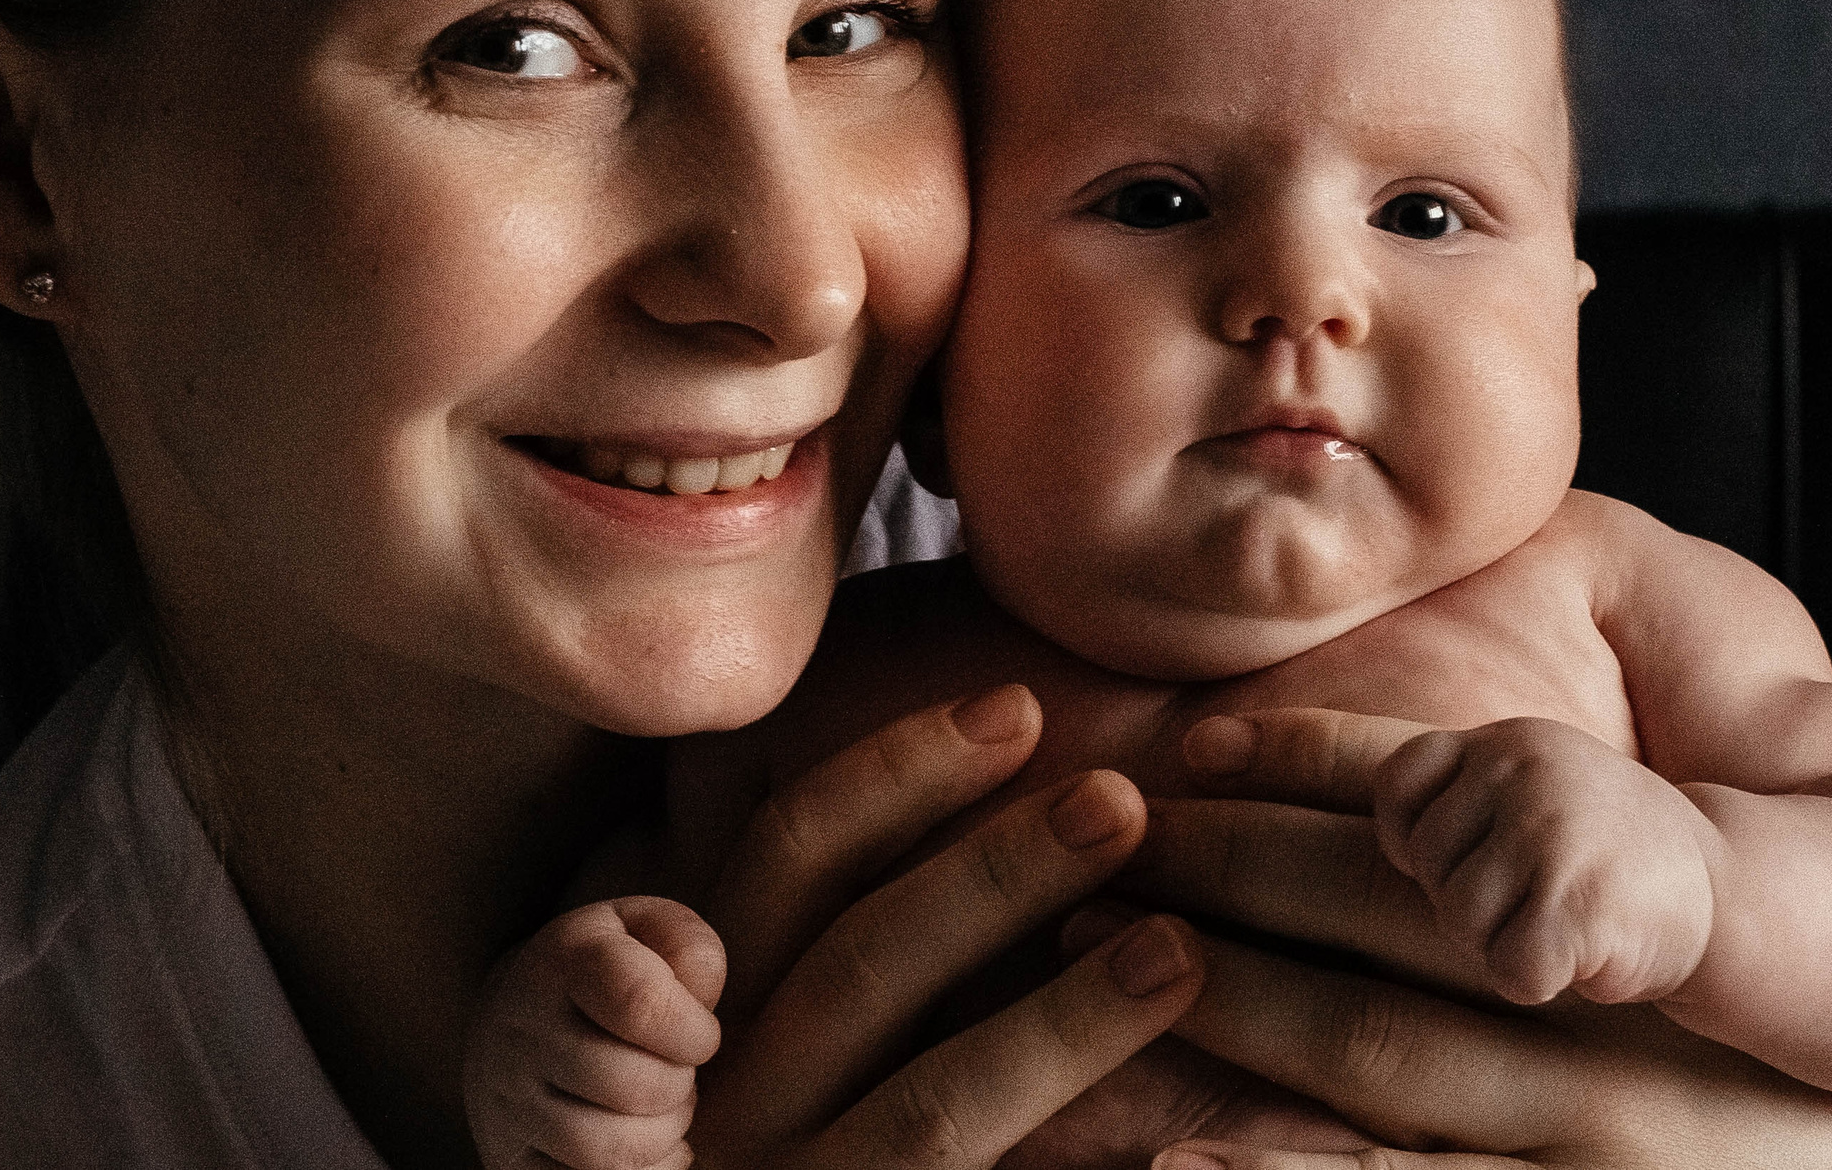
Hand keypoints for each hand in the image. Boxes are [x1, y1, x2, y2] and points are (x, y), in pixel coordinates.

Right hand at [464, 896, 723, 1169]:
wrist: (511, 1016)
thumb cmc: (608, 971)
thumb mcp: (647, 932)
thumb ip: (690, 948)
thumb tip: (700, 1001)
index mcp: (562, 961)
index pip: (640, 1002)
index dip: (693, 1030)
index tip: (701, 1033)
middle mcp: (522, 1030)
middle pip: (631, 1085)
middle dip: (680, 1087)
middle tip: (680, 1072)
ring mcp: (508, 1101)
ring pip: (605, 1150)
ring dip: (661, 1137)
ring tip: (665, 1109)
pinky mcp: (508, 1157)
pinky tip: (646, 1145)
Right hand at [687, 685, 1207, 1168]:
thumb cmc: (670, 1149)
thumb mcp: (645, 1054)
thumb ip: (709, 967)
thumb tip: (759, 905)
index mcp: (687, 1027)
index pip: (786, 875)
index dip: (897, 783)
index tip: (1019, 708)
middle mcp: (725, 1122)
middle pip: (864, 972)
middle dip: (997, 875)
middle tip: (1125, 798)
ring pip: (932, 1115)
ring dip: (1059, 1028)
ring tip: (1180, 950)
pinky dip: (1078, 1161)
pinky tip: (1186, 1155)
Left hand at [1116, 706, 1831, 1169]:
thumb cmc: (1769, 1074)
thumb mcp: (1710, 944)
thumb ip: (1580, 867)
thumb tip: (1410, 797)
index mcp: (1640, 917)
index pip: (1460, 817)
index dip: (1316, 770)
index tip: (1191, 746)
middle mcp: (1619, 1021)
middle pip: (1387, 923)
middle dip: (1230, 876)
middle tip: (1092, 842)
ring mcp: (1606, 1144)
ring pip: (1381, 1056)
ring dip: (1232, 1003)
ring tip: (1091, 960)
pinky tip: (1185, 1158)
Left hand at [1357, 714, 1715, 1005]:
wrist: (1735, 895)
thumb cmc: (1603, 856)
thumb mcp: (1526, 795)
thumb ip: (1448, 797)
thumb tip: (1283, 780)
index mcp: (1503, 743)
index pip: (1395, 782)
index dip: (1400, 835)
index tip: (1414, 847)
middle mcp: (1522, 770)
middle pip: (1425, 865)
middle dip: (1461, 902)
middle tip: (1533, 901)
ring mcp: (1550, 829)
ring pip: (1458, 921)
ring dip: (1501, 945)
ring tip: (1561, 922)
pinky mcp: (1578, 899)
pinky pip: (1510, 966)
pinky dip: (1542, 978)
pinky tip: (1587, 954)